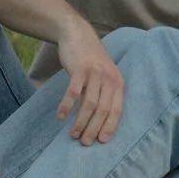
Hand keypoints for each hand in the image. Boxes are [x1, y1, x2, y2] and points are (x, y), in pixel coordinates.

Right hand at [55, 25, 125, 143]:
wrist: (78, 35)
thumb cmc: (89, 61)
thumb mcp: (102, 76)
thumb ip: (102, 95)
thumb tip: (96, 122)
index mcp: (117, 83)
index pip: (117, 110)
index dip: (110, 127)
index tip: (102, 142)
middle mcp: (109, 78)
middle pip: (103, 109)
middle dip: (94, 129)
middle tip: (84, 143)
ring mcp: (95, 73)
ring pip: (89, 104)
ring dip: (81, 122)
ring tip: (73, 134)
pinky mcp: (80, 69)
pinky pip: (73, 92)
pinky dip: (67, 106)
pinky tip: (61, 116)